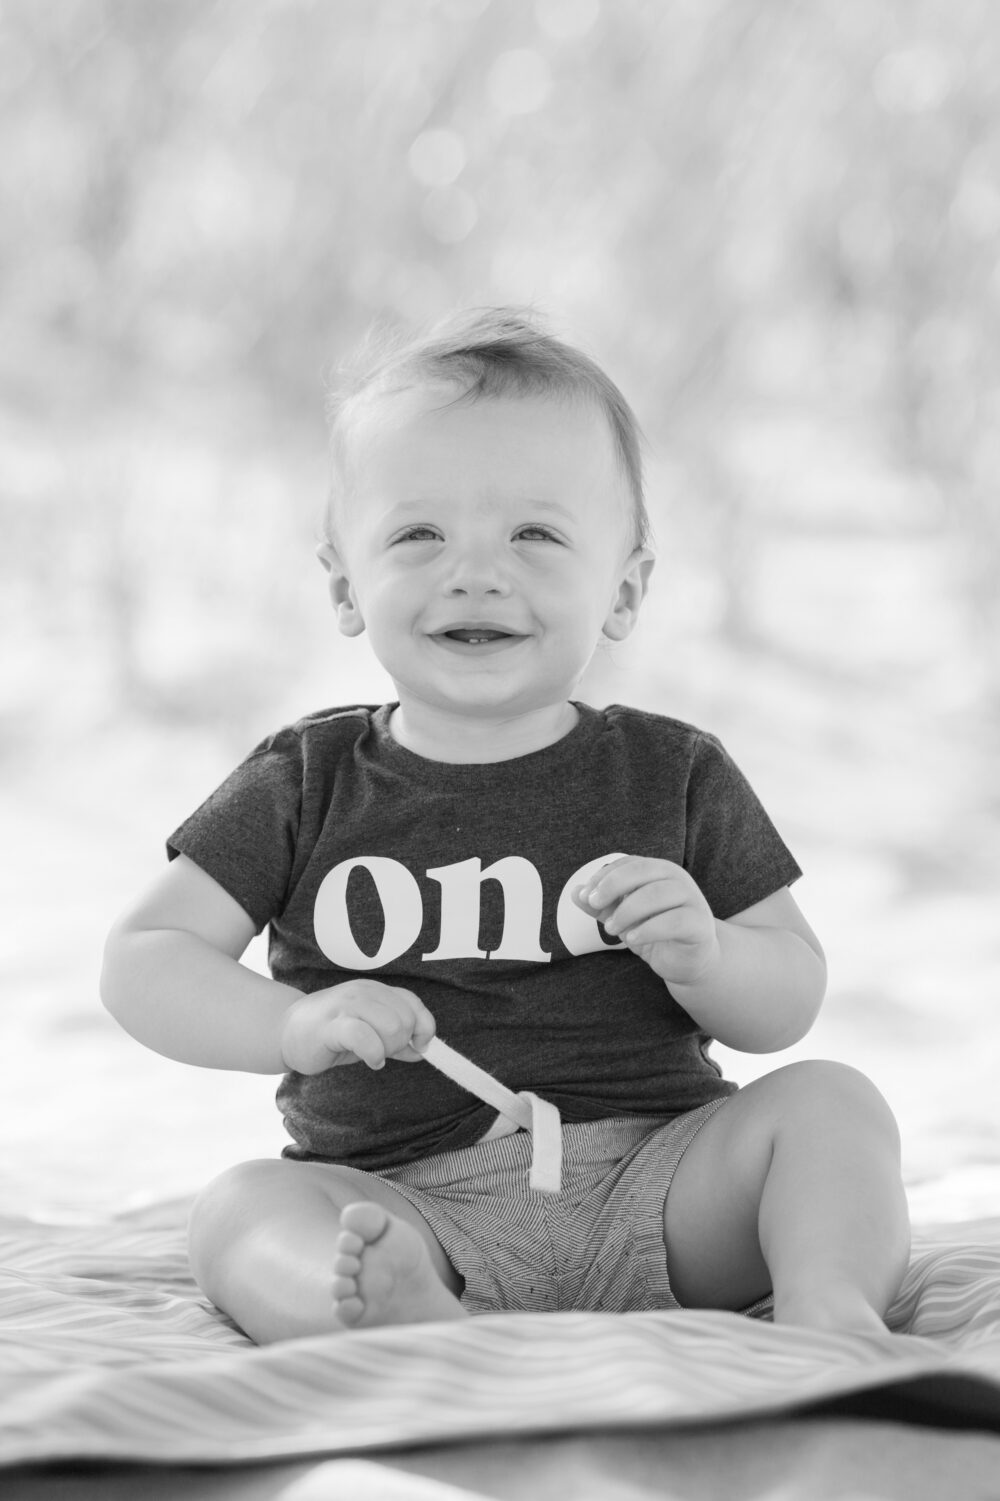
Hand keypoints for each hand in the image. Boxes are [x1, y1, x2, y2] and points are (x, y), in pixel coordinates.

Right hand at [281, 980, 435, 1073]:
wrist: (286, 1031)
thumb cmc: (331, 1033)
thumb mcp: (370, 1031)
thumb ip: (397, 1039)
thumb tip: (424, 1049)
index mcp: (375, 990)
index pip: (414, 1004)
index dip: (423, 1028)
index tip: (416, 1045)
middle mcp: (364, 992)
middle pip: (406, 1019)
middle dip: (401, 1043)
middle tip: (382, 1051)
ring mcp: (347, 1006)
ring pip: (392, 1026)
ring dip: (388, 1049)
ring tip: (373, 1055)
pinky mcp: (332, 1026)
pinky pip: (365, 1037)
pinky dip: (374, 1054)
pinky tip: (369, 1060)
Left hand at [573, 856, 720, 988]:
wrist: (689, 962)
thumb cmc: (655, 933)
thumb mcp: (623, 918)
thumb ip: (601, 906)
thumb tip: (575, 892)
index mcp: (659, 871)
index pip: (629, 864)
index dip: (604, 876)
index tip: (586, 896)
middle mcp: (678, 880)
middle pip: (642, 871)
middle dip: (612, 886)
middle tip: (594, 905)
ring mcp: (692, 900)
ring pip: (656, 894)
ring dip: (626, 910)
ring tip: (610, 929)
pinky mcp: (699, 925)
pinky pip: (674, 921)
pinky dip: (648, 929)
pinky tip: (631, 939)